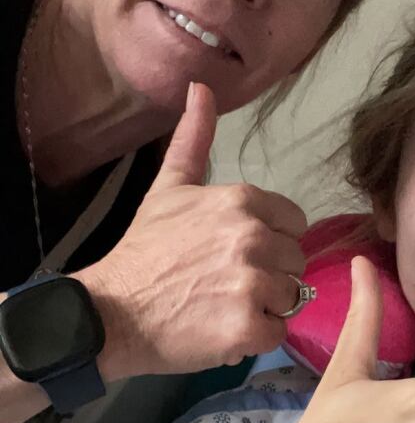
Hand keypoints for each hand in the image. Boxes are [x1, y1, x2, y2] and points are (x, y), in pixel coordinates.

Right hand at [80, 82, 306, 377]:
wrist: (112, 312)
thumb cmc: (144, 251)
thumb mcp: (168, 187)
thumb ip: (194, 139)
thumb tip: (201, 86)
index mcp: (242, 201)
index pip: (294, 223)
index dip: (271, 240)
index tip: (237, 253)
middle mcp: (253, 238)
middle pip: (296, 261)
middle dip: (270, 274)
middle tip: (225, 282)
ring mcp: (252, 284)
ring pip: (290, 297)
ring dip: (264, 306)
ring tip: (223, 305)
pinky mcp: (248, 327)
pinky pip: (278, 331)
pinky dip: (255, 336)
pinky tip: (223, 328)